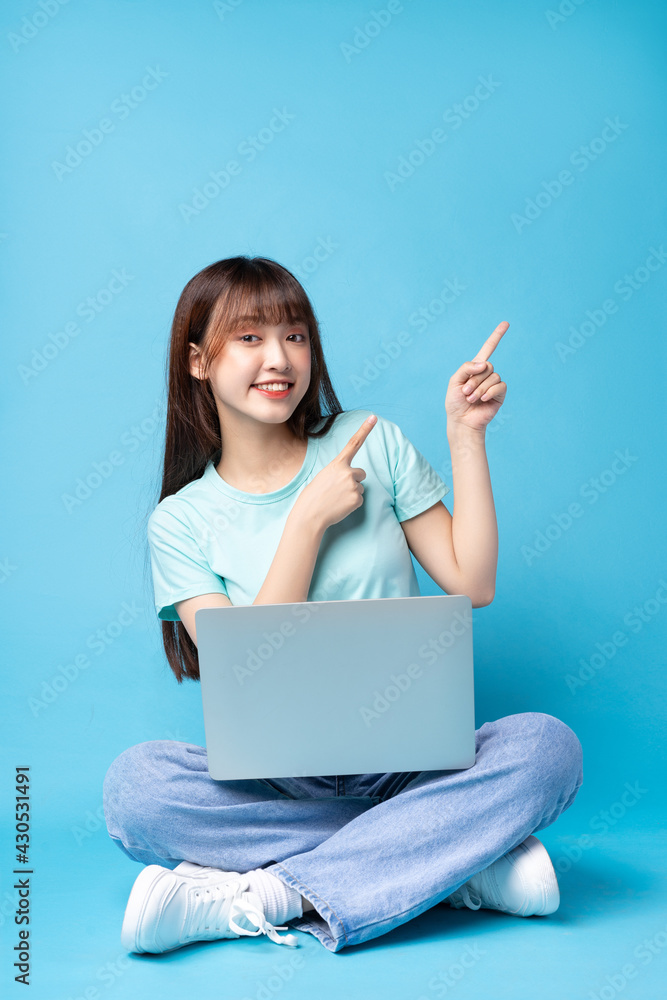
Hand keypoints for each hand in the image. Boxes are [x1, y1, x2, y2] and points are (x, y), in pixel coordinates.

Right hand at [294, 415, 376, 530]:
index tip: (374, 417)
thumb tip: (352, 479)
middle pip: (361, 473)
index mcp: (337, 464)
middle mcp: (347, 472)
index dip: (365, 429)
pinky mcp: (357, 499)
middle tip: (338, 489)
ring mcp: (353, 486)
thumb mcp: (324, 476)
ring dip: (351, 493)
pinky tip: (340, 506)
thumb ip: (339, 472)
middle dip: (354, 480)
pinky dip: (352, 503)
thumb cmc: (315, 495)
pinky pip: (359, 499)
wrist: (310, 514)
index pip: (354, 443)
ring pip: (360, 487)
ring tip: (336, 499)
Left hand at [445, 321, 508, 430]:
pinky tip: (483, 400)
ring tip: (471, 399)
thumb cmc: (455, 402)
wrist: (461, 421)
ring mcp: (494, 384)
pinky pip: (500, 386)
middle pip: (486, 366)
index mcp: (475, 368)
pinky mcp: (500, 395)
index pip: (488, 348)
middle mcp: (486, 374)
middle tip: (466, 392)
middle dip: (474, 380)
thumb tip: (485, 363)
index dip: (496, 336)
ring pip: (492, 377)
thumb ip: (466, 368)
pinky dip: (490, 392)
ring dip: (479, 389)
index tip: (506, 323)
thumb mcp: (454, 381)